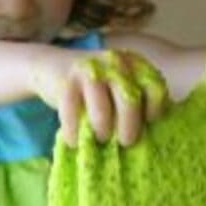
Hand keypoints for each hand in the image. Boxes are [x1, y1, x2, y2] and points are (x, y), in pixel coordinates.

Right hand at [30, 48, 170, 146]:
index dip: (154, 110)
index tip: (147, 124)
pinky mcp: (67, 81)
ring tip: (99, 138)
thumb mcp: (118, 88)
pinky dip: (73, 132)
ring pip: (102, 110)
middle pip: (130, 102)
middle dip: (128, 128)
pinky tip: (73, 140)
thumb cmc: (93, 89)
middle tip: (124, 142)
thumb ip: (136, 103)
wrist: (49, 66)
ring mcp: (90, 70)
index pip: (155, 88)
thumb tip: (155, 136)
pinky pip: (73, 113)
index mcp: (134, 65)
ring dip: (102, 131)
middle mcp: (115, 63)